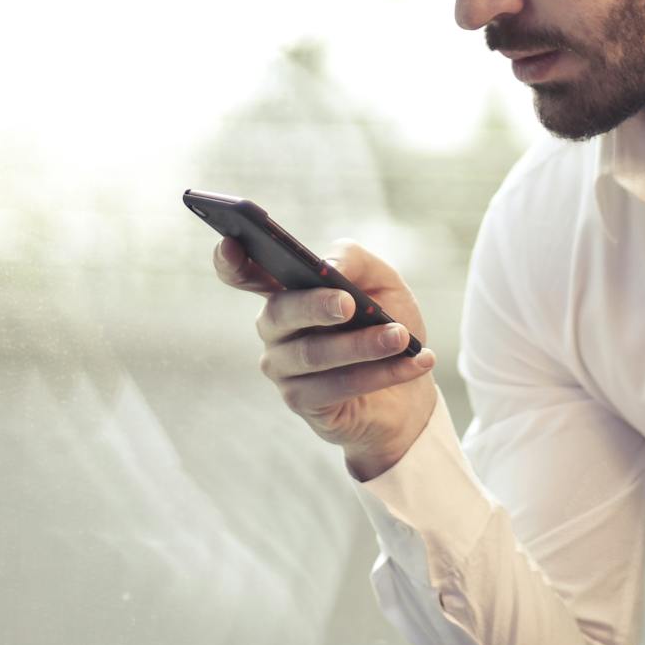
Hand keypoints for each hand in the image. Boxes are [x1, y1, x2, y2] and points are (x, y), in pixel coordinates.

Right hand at [216, 237, 436, 479]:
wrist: (411, 383)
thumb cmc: (387, 323)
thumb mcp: (382, 282)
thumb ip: (355, 261)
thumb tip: (329, 267)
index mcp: (286, 289)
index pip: (243, 272)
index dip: (229, 260)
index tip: (229, 242)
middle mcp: (275, 327)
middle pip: (280, 311)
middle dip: (316, 306)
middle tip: (349, 303)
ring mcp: (283, 367)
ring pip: (314, 353)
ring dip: (362, 345)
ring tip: (401, 336)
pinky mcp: (302, 402)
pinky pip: (337, 386)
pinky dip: (381, 373)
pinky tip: (414, 362)